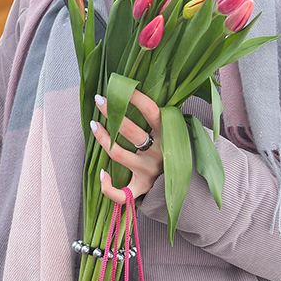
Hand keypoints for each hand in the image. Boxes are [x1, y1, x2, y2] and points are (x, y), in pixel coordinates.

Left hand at [90, 89, 163, 203]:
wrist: (186, 181)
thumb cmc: (171, 148)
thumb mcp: (172, 130)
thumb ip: (158, 115)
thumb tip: (134, 89)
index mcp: (168, 134)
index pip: (151, 111)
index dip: (135, 98)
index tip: (118, 87)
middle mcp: (159, 153)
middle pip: (131, 131)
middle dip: (112, 113)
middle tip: (99, 99)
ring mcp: (150, 171)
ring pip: (120, 154)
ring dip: (103, 139)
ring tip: (94, 124)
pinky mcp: (142, 187)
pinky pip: (123, 193)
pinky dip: (109, 187)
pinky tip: (102, 173)